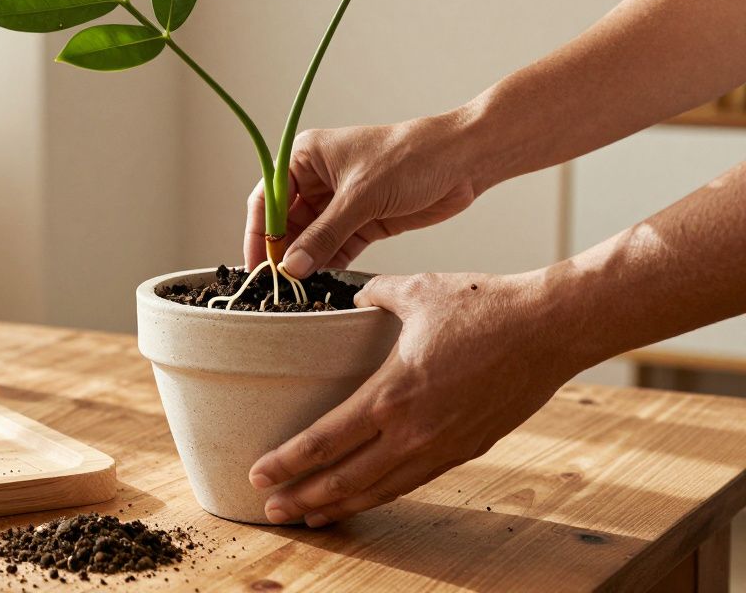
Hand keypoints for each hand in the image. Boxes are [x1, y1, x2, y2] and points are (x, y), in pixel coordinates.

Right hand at [244, 114, 480, 274]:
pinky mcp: (363, 221)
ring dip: (306, 263)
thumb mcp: (360, 197)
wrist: (463, 160)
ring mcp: (341, 202)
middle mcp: (317, 179)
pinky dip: (329, 265)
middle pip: (286, 223)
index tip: (255, 265)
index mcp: (306, 158)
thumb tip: (292, 267)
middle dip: (282, 253)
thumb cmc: (410, 157)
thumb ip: (324, 234)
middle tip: (276, 285)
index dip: (258, 233)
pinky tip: (322, 285)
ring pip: (311, 239)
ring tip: (297, 291)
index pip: (267, 198)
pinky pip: (336, 248)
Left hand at [247, 270, 579, 526]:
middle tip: (269, 508)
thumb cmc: (483, 307)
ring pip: (379, 489)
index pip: (323, 441)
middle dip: (302, 497)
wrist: (549, 329)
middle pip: (344, 478)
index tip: (258, 474)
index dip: (287, 462)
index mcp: (390, 394)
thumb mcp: (416, 291)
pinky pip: (412, 481)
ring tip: (309, 516)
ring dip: (340, 505)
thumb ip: (374, 295)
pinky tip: (365, 496)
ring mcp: (440, 446)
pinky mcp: (465, 449)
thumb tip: (356, 293)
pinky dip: (381, 494)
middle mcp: (412, 431)